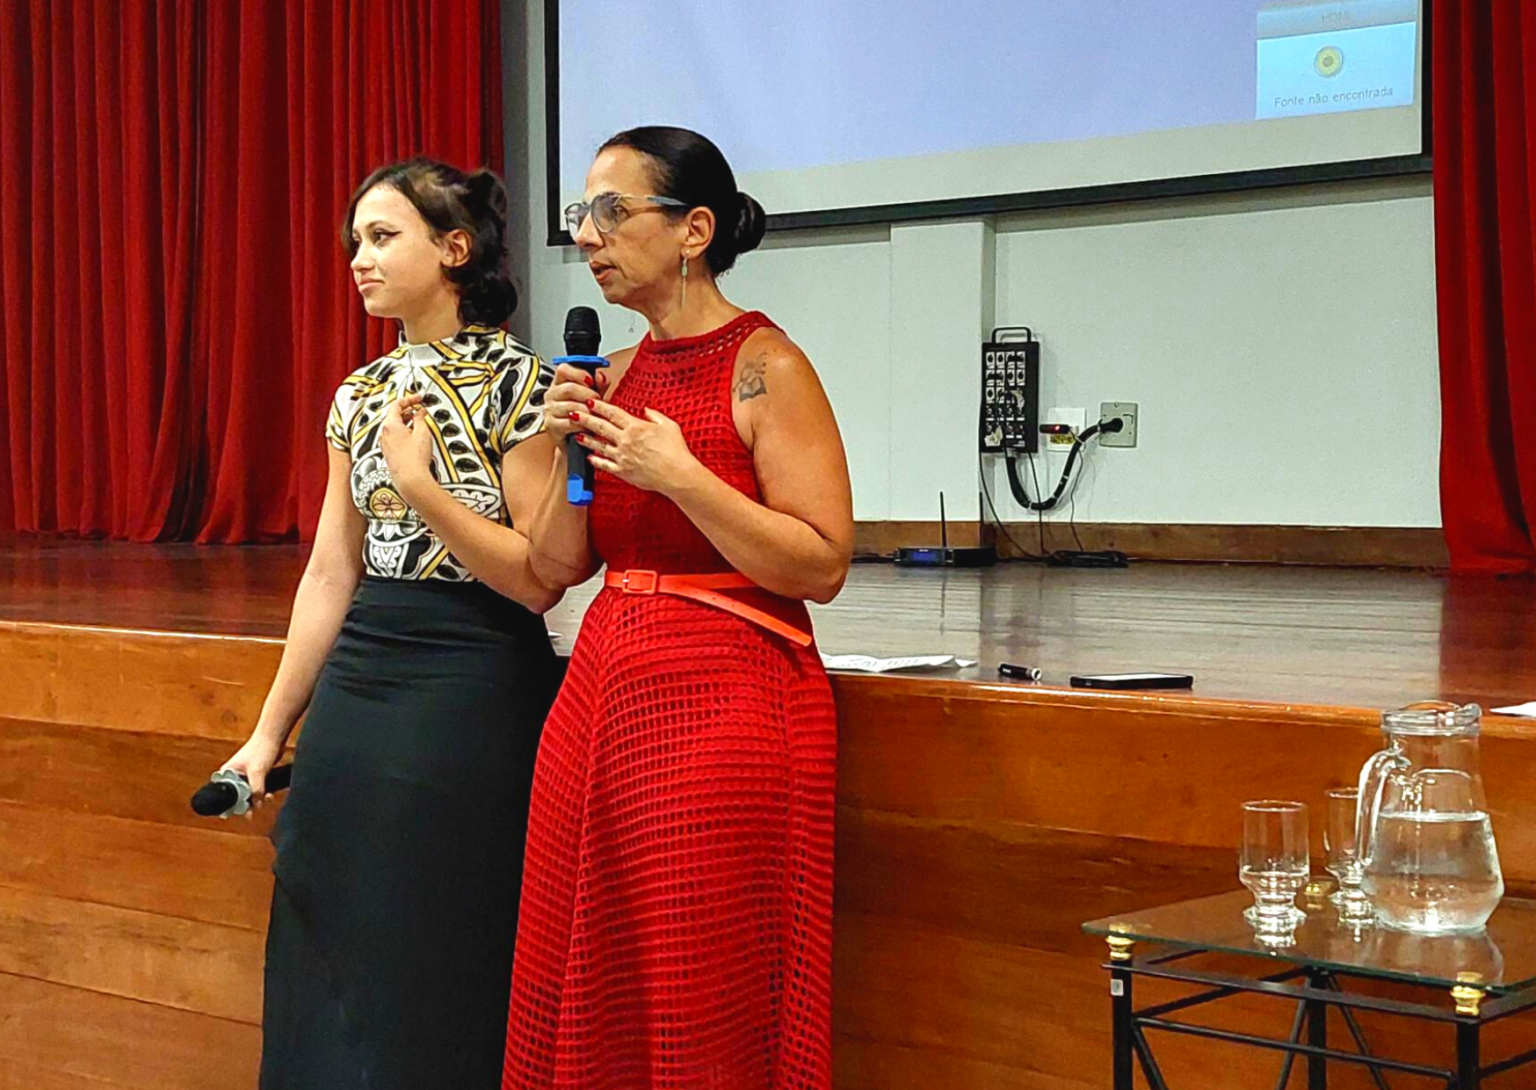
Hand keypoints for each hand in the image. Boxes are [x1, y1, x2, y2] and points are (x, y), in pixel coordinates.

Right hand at [220, 732, 285, 811]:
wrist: (274, 736)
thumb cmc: (261, 749)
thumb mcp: (257, 772)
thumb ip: (255, 788)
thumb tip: (256, 803)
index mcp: (227, 773)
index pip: (224, 794)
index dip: (230, 805)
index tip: (239, 812)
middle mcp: (234, 775)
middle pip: (236, 796)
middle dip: (245, 804)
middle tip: (252, 813)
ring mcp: (245, 776)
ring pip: (248, 794)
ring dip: (256, 800)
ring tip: (265, 800)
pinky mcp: (256, 775)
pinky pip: (256, 789)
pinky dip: (262, 794)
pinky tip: (269, 796)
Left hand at [380, 393, 434, 492]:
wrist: (410, 479)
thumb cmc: (414, 459)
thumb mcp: (423, 433)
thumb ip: (421, 419)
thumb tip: (420, 413)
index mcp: (390, 425)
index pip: (397, 404)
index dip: (409, 399)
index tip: (418, 398)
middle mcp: (384, 433)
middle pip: (394, 415)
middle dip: (407, 410)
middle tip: (419, 408)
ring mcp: (385, 444)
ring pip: (394, 426)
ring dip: (406, 421)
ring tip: (419, 421)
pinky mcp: (389, 452)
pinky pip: (395, 437)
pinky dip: (403, 432)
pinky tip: (414, 436)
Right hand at [544, 362, 608, 442]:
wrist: (576, 439)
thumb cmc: (584, 415)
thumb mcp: (593, 396)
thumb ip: (599, 384)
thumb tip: (600, 376)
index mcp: (560, 382)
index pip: (563, 369)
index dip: (579, 373)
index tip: (591, 381)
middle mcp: (551, 394)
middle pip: (570, 388)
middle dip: (589, 395)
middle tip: (598, 401)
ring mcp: (549, 410)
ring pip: (572, 406)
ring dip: (588, 411)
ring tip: (596, 415)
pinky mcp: (551, 425)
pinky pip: (570, 423)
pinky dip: (583, 425)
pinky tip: (588, 426)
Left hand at [574, 401, 701, 495]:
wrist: (677, 475)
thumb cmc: (676, 451)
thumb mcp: (669, 426)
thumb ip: (655, 416)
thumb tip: (646, 410)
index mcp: (636, 427)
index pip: (613, 413)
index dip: (600, 406)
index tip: (591, 402)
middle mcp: (625, 441)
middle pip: (600, 426)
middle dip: (585, 419)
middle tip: (574, 413)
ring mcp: (622, 457)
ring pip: (599, 445)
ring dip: (586, 439)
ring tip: (576, 435)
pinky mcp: (623, 471)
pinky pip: (605, 465)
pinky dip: (595, 460)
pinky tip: (589, 457)